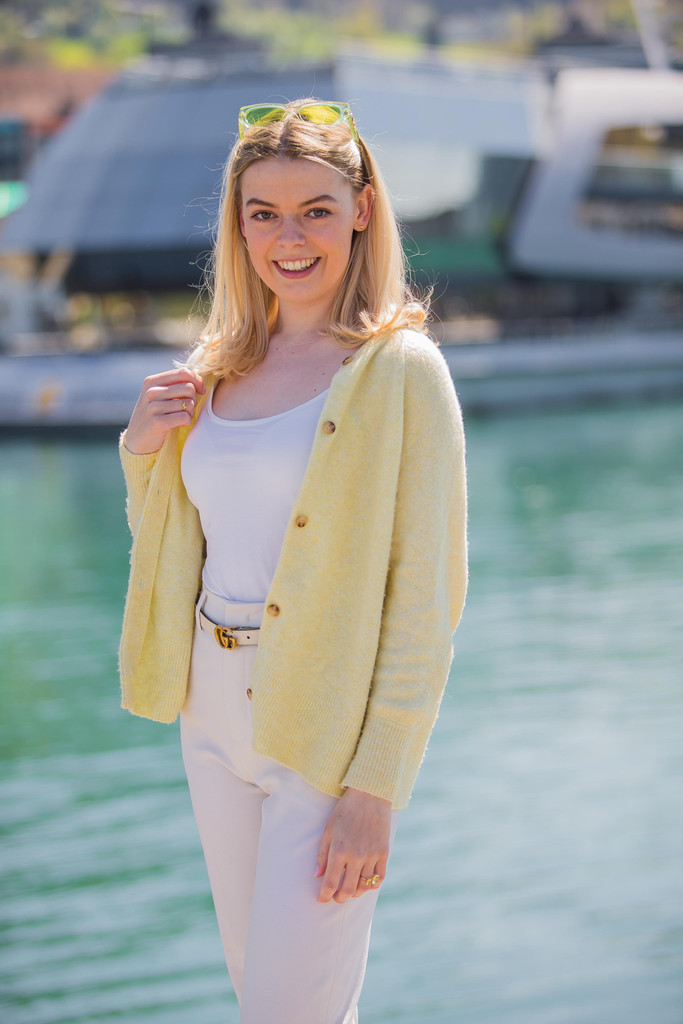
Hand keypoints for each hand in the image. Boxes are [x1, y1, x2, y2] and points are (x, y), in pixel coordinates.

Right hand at [124, 368, 205, 454]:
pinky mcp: (157, 422)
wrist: (138, 440)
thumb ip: (175, 384)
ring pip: (188, 403)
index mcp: (152, 381)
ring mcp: (152, 407)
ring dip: (190, 412)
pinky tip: (179, 424)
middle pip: (188, 388)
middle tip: (187, 408)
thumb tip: (197, 376)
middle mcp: (151, 391)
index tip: (201, 391)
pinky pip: (185, 417)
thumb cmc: (154, 416)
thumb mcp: (160, 396)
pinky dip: (187, 421)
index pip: (183, 373)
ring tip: (181, 418)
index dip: (197, 381)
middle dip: (194, 399)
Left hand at [315, 787, 391, 903]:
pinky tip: (365, 884)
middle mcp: (356, 856)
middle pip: (348, 890)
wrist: (370, 795)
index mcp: (339, 850)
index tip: (321, 899)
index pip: (331, 883)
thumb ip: (322, 854)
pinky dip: (372, 885)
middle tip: (335, 897)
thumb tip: (317, 876)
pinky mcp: (384, 853)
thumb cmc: (345, 810)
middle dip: (339, 898)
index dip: (325, 895)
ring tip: (350, 890)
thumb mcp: (329, 829)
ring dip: (355, 892)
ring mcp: (372, 855)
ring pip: (364, 886)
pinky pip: (380, 878)